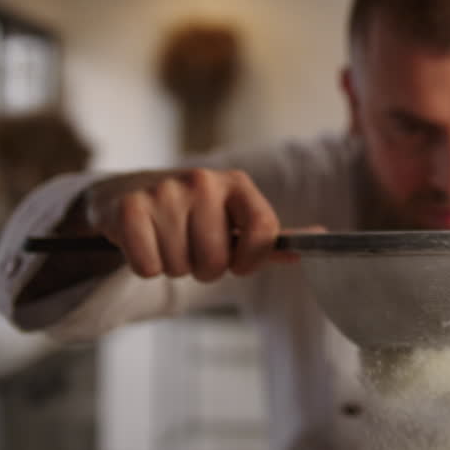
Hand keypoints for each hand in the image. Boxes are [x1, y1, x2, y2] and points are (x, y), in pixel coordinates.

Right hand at [85, 168, 284, 281]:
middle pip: (217, 261)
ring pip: (180, 268)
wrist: (128, 193)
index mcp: (237, 183)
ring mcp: (165, 191)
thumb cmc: (192, 215)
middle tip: (191, 248)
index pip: (264, 230)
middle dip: (204, 268)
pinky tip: (144, 242)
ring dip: (173, 266)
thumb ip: (271, 236)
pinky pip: (148, 268)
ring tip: (167, 240)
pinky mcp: (129, 208)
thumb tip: (322, 238)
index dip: (251, 260)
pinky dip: (146, 266)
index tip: (238, 263)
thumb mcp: (233, 217)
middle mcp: (203, 180)